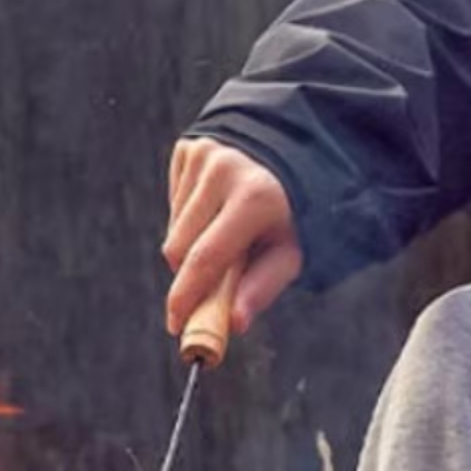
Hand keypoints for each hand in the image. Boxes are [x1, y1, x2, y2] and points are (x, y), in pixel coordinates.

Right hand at [165, 138, 301, 339]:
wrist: (298, 144)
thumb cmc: (295, 208)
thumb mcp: (292, 249)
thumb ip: (263, 286)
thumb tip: (234, 323)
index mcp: (254, 197)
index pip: (204, 258)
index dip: (184, 298)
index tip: (175, 325)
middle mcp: (223, 169)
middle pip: (178, 248)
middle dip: (189, 274)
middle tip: (214, 280)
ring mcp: (203, 153)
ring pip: (173, 228)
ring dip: (191, 244)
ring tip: (225, 233)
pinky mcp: (189, 146)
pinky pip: (174, 202)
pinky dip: (190, 216)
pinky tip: (217, 208)